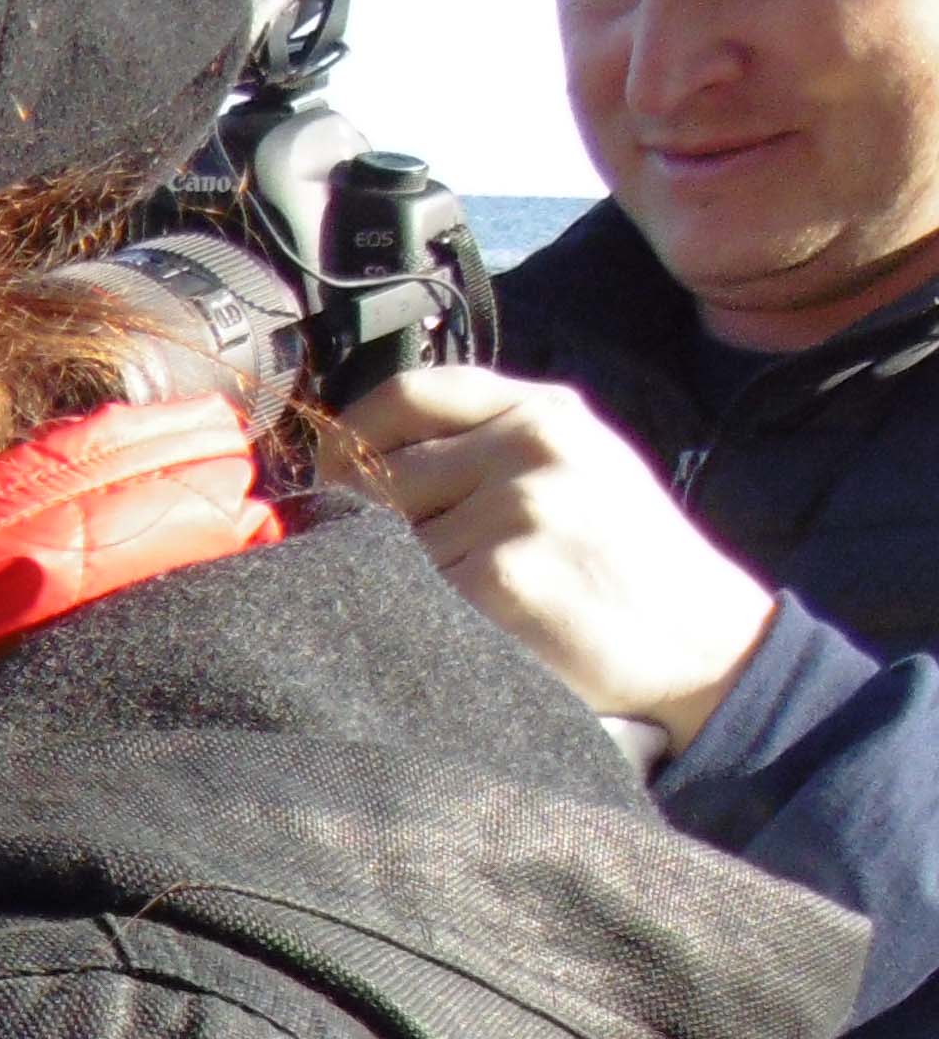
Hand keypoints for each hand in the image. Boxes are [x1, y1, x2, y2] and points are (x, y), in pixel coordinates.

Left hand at [343, 366, 779, 755]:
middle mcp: (530, 446)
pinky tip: (462, 638)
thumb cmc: (622, 563)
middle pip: (378, 479)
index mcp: (544, 412)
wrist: (707, 643)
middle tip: (410, 571)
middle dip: (369, 531)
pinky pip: (410, 599)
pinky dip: (415, 625)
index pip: (407, 395)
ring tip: (461, 608)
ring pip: (385, 547)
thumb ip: (484, 449)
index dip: (351, 439)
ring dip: (397, 586)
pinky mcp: (502, 578)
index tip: (330, 477)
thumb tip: (354, 467)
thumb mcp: (575, 470)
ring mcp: (517, 508)